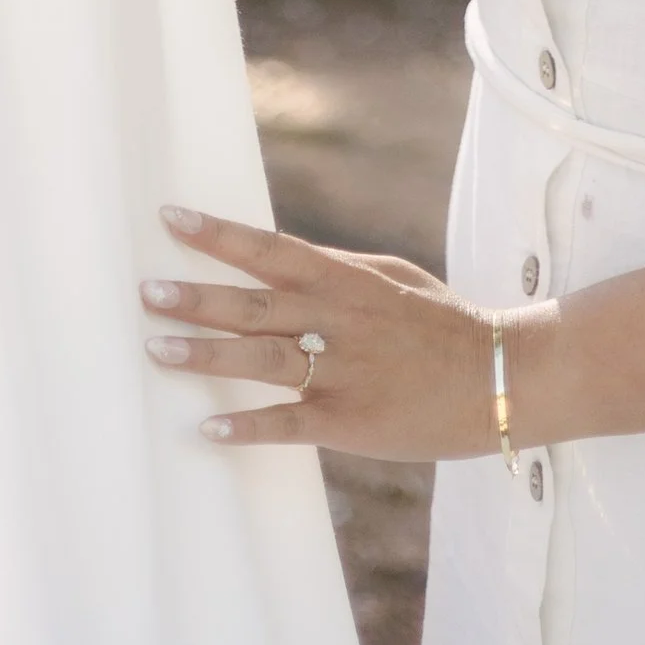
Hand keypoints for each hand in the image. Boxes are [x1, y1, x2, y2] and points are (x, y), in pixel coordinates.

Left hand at [140, 205, 515, 461]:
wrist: (499, 378)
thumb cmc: (441, 323)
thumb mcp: (391, 279)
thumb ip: (336, 271)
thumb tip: (280, 259)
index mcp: (346, 279)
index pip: (269, 248)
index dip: (218, 234)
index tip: (170, 217)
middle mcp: (338, 320)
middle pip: (254, 303)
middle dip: (196, 296)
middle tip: (145, 291)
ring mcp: (342, 372)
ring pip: (260, 359)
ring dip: (205, 354)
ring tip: (155, 349)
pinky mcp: (350, 423)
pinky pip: (287, 424)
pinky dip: (246, 426)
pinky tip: (207, 428)